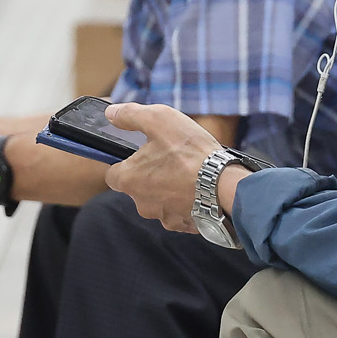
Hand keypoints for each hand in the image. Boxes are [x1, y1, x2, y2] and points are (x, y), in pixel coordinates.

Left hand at [102, 103, 221, 233]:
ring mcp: (163, 217)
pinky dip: (187, 201)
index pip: (113, 174)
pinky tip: (200, 188)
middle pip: (138, 188)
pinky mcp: (183, 225)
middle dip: (150, 175)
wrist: (225, 185)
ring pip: (160, 200)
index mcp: (129, 180)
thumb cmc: (191, 152)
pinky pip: (180, 211)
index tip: (140, 154)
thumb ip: (131, 115)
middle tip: (171, 158)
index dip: (124, 162)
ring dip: (170, 189)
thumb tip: (111, 113)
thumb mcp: (159, 119)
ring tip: (189, 172)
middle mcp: (141, 203)